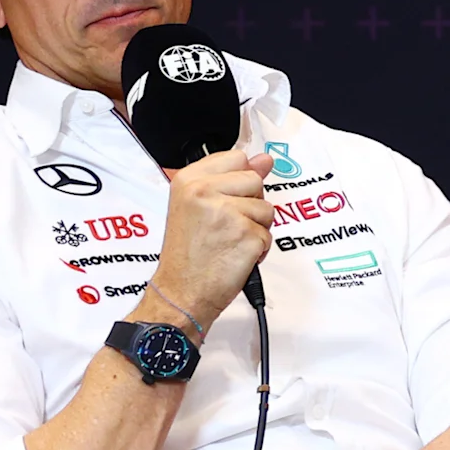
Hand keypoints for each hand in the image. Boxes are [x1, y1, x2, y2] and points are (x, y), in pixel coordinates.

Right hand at [148, 145, 272, 326]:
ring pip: (267, 208)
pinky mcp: (246, 235)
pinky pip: (269, 234)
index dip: (239, 181)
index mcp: (189, 180)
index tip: (228, 198)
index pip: (237, 157)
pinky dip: (259, 248)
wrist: (180, 292)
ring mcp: (227, 213)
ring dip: (256, 227)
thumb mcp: (197, 206)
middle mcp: (205, 192)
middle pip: (255, 180)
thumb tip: (265, 160)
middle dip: (250, 204)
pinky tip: (235, 255)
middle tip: (226, 225)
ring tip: (230, 241)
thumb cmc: (187, 254)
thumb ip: (231, 179)